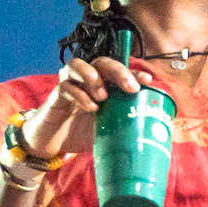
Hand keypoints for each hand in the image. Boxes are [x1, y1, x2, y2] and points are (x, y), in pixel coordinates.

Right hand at [23, 56, 154, 157]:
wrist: (53, 143)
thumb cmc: (82, 132)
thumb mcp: (108, 129)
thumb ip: (125, 123)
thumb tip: (154, 130)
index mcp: (102, 85)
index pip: (118, 72)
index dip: (133, 72)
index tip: (148, 80)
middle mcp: (85, 81)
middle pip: (101, 62)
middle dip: (118, 71)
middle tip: (130, 88)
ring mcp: (69, 85)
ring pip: (77, 65)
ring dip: (93, 77)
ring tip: (104, 97)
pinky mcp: (55, 96)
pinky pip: (65, 87)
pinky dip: (79, 95)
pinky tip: (91, 108)